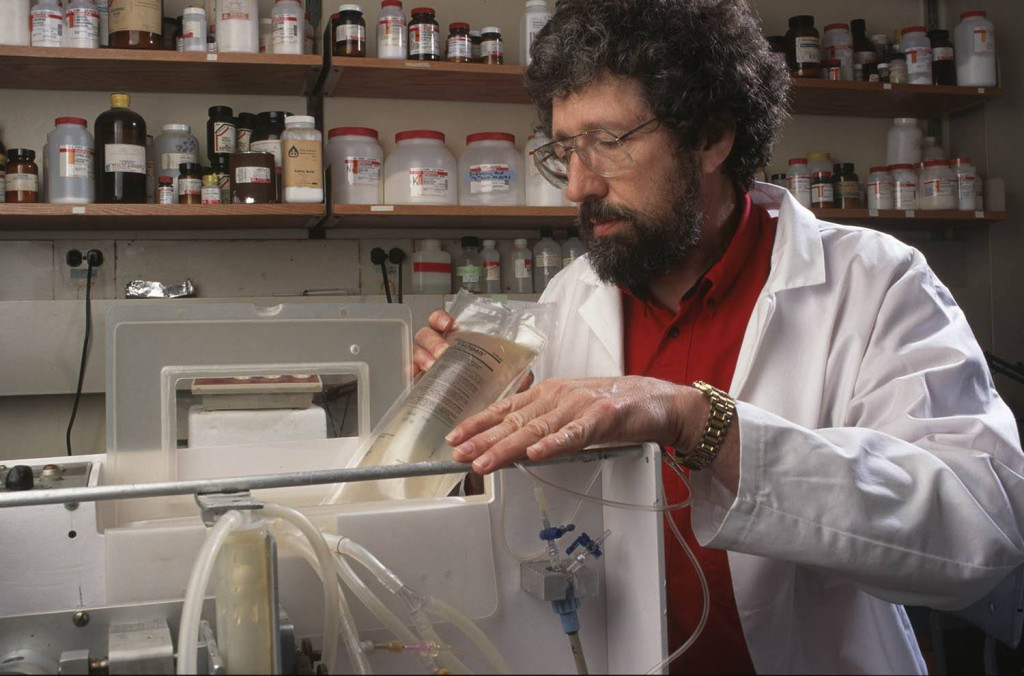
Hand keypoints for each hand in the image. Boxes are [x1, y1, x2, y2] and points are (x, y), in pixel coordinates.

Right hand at [412, 308, 534, 388]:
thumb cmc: (484, 384)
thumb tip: (527, 379)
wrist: (473, 413)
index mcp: (455, 339)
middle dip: (433, 340)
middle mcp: (437, 347)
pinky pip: (410, 375)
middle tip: (443, 351)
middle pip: (425, 334)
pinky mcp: (420, 382)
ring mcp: (426, 364)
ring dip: (422, 357)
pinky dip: (411, 375)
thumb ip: (515, 374)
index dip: (440, 318)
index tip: (448, 323)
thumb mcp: (502, 376)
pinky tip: (416, 379)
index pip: (440, 320)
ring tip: (433, 367)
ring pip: (416, 351)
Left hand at [445, 376, 705, 473]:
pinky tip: (535, 455)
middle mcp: (559, 396)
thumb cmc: (616, 406)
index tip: (454, 437)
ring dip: (508, 447)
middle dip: (483, 438)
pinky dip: (554, 444)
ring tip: (485, 461)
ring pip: (537, 429)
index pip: (506, 408)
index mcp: (550, 393)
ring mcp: (580, 406)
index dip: (478, 423)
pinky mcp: (603, 417)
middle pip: (514, 420)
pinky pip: (574, 434)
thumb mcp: (572, 410)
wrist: (659, 401)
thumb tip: (515, 445)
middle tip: (458, 453)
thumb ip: (546, 423)